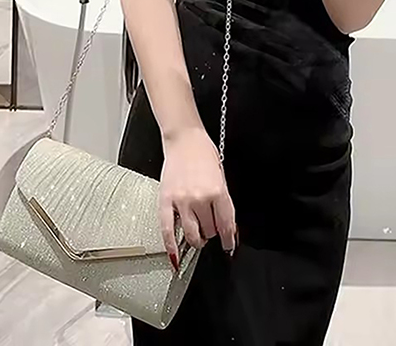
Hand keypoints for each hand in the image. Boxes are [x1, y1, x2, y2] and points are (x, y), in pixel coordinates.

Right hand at [159, 127, 235, 270]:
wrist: (184, 139)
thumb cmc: (204, 154)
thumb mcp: (221, 177)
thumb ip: (223, 202)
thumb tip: (227, 225)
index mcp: (218, 191)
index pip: (226, 225)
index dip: (229, 240)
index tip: (229, 246)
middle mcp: (200, 198)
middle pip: (210, 231)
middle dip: (213, 233)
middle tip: (212, 229)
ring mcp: (181, 201)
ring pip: (192, 235)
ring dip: (197, 240)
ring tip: (199, 238)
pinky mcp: (165, 201)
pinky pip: (167, 230)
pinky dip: (171, 246)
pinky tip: (175, 255)